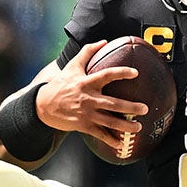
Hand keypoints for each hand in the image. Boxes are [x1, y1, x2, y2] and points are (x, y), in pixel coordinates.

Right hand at [35, 41, 149, 147]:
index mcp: (87, 82)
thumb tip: (104, 41)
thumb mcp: (72, 66)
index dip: (121, 73)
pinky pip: (100, 134)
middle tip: (145, 108)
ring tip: (138, 127)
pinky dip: (111, 140)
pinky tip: (122, 144)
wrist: (42, 105)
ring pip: (109, 121)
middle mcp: (88, 98)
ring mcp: (86, 113)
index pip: (106, 75)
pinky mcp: (83, 125)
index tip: (135, 73)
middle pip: (112, 103)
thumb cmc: (61, 84)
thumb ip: (87, 52)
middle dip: (130, 107)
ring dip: (125, 126)